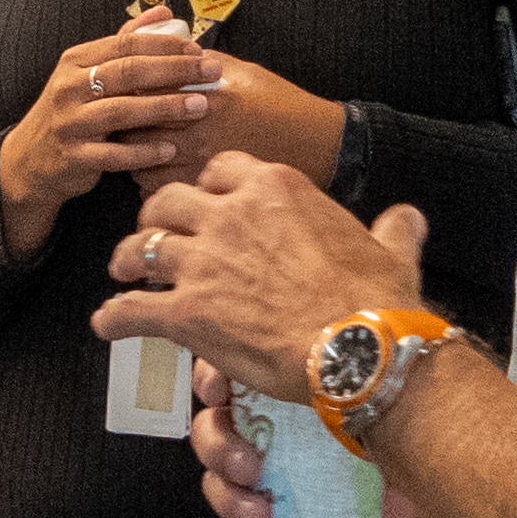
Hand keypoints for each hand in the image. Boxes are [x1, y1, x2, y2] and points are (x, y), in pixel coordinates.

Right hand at [0, 15, 221, 260]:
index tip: (198, 48)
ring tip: (200, 106)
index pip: (126, 43)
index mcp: (75, 61)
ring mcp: (70, 123)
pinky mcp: (74, 156)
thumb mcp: (88, 72)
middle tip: (211, 71)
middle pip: (128, 71)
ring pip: (122, 111)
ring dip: (166, 107)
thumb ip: (125, 42)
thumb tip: (163, 13)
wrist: (31, 159)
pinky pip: (114, 155)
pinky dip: (144, 152)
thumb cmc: (72, 111)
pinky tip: (171, 149)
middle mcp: (69, 88)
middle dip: (176, 70)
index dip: (165, 44)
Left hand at [91, 165, 427, 401]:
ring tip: (123, 271)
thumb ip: (394, 230)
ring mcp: (204, 262)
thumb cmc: (378, 302)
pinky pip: (132, 308)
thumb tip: (409, 218)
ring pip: (142, 245)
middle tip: (156, 236)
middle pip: (168, 200)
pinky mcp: (187, 311)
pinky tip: (107, 324)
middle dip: (156, 217)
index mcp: (276, 188)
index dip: (207, 187)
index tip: (205, 203)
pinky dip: (114, 317)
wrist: (361, 349)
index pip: (221, 168)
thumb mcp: (392, 252)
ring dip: (128, 259)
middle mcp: (230, 214)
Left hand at [126, 43, 345, 195]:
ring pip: (139, 163)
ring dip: (132, 153)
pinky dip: (148, 179)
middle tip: (122, 117)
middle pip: (133, 128)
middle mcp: (200, 132)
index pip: (143, 91)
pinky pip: (157, 190)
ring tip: (138, 144)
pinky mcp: (207, 191)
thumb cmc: (281, 105)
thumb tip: (166, 49)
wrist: (319, 145)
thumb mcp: (242, 71)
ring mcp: (202, 166)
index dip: (128, 89)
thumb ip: (199, 61)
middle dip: (123, 123)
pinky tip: (157, 168)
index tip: (127, 88)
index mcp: (205, 96)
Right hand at [187, 353, 450, 517]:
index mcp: (286, 388)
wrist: (451, 486)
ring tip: (262, 516)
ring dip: (231, 503)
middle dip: (218, 449)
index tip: (219, 391)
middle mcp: (279, 433)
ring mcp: (284, 481)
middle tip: (248, 465)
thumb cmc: (414, 424)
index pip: (227, 375)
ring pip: (224, 488)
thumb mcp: (365, 383)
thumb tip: (294, 346)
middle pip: (213, 432)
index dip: (210, 383)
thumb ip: (326, 364)